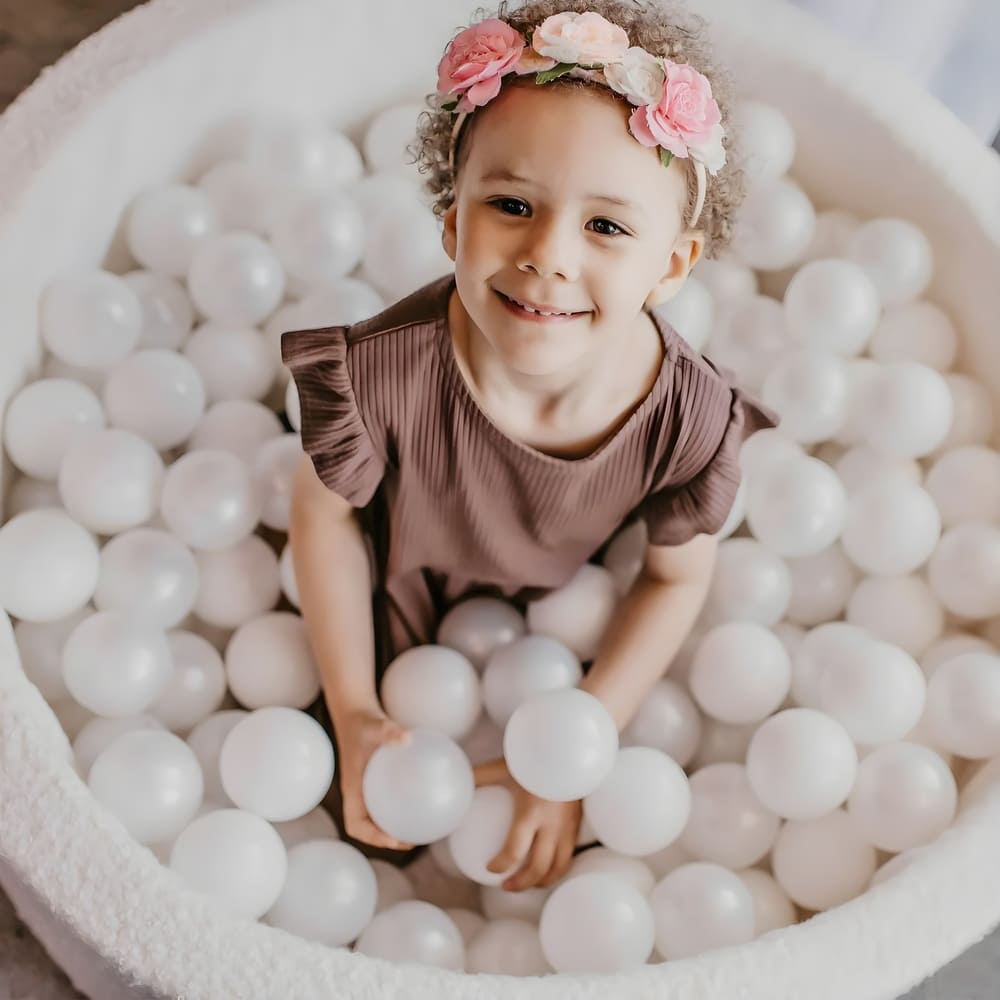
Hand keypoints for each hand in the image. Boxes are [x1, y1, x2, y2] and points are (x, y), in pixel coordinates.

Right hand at [335, 709, 414, 850]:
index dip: (371, 836)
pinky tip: (426, 797)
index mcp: (352, 789)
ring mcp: (369, 788)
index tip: (392, 838)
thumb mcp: (374, 726)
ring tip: (422, 828)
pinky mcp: (379, 780)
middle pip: (369, 827)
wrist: (358, 713)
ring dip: (396, 826)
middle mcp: (359, 793)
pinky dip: (404, 803)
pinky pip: (390, 798)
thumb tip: (407, 738)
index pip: (355, 824)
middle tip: (412, 840)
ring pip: (379, 816)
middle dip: (388, 838)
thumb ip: (388, 732)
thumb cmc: (363, 721)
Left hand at [473, 757, 581, 891]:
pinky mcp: (578, 826)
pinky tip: (544, 869)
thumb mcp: (504, 766)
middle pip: (538, 867)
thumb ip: (480, 776)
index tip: (490, 868)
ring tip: (526, 883)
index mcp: (531, 811)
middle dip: (521, 884)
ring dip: (541, 882)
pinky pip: (569, 857)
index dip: (501, 865)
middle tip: (505, 886)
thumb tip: (455, 784)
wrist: (570, 749)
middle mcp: (553, 824)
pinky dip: (556, 870)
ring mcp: (568, 828)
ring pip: (558, 868)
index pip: (515, 850)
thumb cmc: (532, 758)